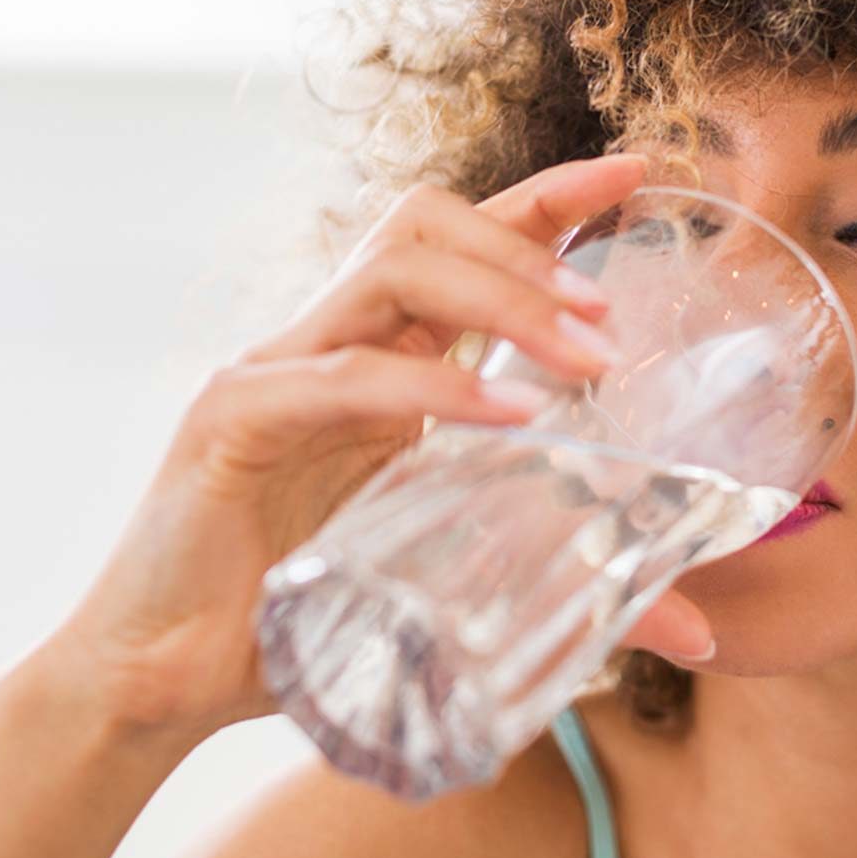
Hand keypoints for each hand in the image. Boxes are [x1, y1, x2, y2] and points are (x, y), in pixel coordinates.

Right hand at [38, 152, 715, 746]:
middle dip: (531, 245)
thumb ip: (566, 584)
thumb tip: (695, 628)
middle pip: (427, 223)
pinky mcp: (231, 421)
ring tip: (583, 356)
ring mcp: (273, 370)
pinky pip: (342, 378)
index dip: (550, 198)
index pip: (464, 241)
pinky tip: (504, 421)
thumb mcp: (450, 586)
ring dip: (500, 297)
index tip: (643, 172)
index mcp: (375, 359)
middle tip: (615, 316)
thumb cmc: (299, 625)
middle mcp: (325, 343)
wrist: (161, 685)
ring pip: (389, 269)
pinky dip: (430, 388)